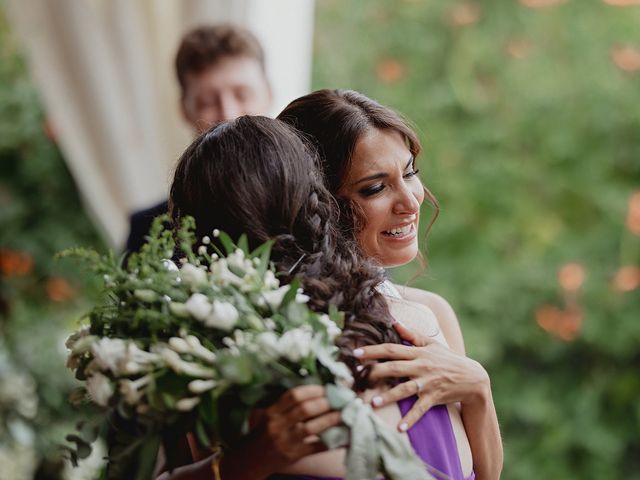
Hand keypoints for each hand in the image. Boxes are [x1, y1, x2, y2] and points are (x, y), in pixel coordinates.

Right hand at [223, 384, 341, 478]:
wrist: (249, 461)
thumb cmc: (261, 434)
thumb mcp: (266, 415)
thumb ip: (284, 404)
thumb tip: (313, 392)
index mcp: (271, 412)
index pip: (293, 396)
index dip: (312, 389)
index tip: (325, 387)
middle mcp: (278, 426)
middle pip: (305, 409)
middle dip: (325, 402)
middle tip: (340, 398)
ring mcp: (287, 442)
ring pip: (312, 427)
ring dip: (331, 419)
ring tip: (344, 413)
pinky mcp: (294, 455)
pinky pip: (317, 447)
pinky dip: (332, 440)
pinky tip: (343, 435)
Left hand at [355, 320, 489, 430]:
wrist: (472, 377)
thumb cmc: (448, 359)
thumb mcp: (432, 344)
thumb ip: (412, 334)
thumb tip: (394, 322)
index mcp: (418, 353)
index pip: (391, 349)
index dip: (373, 351)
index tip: (356, 353)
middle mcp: (421, 366)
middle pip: (394, 368)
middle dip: (375, 372)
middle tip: (358, 377)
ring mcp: (427, 383)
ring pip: (404, 389)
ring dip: (388, 397)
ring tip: (372, 403)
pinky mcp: (434, 397)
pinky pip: (420, 409)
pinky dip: (411, 419)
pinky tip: (400, 428)